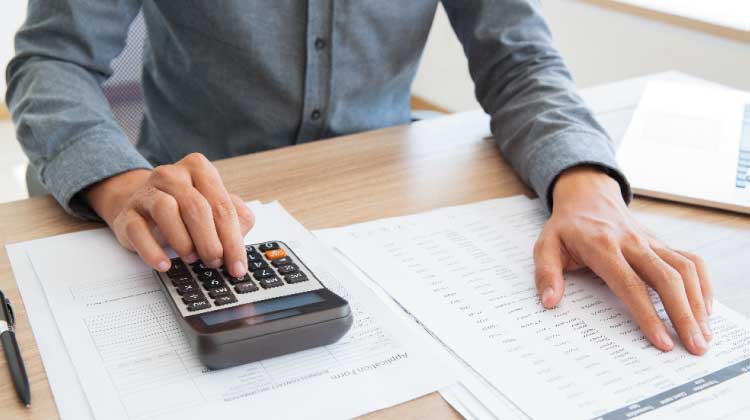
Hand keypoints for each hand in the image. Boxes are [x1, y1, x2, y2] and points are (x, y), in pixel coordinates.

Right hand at [85, 153, 254, 276]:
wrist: (143, 205)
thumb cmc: (185, 208)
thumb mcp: (213, 208)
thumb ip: (234, 220)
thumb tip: (239, 245)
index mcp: (200, 169)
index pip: (222, 206)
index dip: (233, 240)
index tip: (238, 267)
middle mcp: (172, 175)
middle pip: (197, 207)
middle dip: (210, 241)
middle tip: (215, 263)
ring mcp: (147, 191)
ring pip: (166, 210)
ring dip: (183, 240)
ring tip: (192, 258)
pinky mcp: (127, 212)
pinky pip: (138, 229)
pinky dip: (152, 250)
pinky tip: (164, 264)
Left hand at [534, 166, 712, 354]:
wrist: (587, 195)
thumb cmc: (567, 226)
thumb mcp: (546, 245)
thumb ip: (547, 274)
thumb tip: (550, 302)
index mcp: (603, 246)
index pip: (630, 284)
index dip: (647, 314)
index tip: (661, 341)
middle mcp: (632, 243)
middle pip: (667, 279)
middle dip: (684, 315)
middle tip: (695, 347)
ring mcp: (651, 242)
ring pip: (684, 270)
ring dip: (698, 303)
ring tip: (704, 336)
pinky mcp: (661, 243)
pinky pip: (690, 261)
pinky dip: (703, 284)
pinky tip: (704, 309)